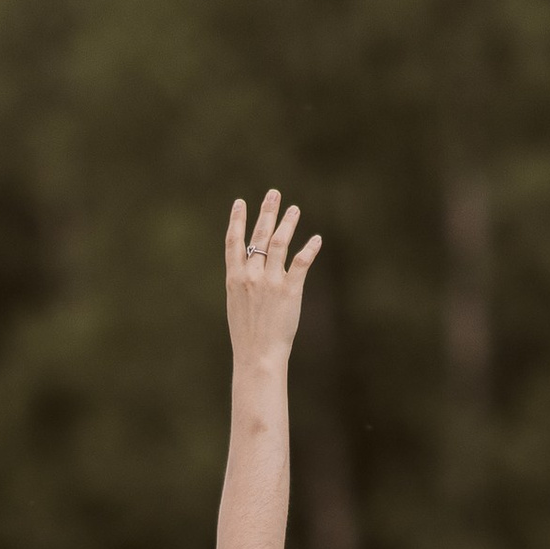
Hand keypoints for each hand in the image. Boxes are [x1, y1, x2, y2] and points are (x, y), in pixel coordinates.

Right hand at [225, 188, 320, 358]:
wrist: (257, 355)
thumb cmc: (247, 334)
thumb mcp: (236, 303)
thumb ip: (243, 281)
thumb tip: (250, 265)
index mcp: (234, 278)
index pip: (233, 241)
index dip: (237, 220)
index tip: (240, 202)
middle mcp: (251, 275)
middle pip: (259, 235)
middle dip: (267, 212)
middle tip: (274, 193)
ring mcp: (270, 282)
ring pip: (280, 243)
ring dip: (288, 223)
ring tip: (295, 209)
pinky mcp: (290, 290)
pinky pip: (301, 262)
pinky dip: (310, 249)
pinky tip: (316, 239)